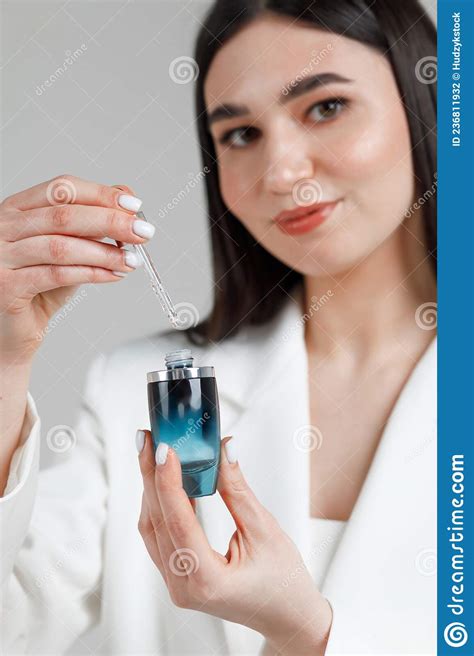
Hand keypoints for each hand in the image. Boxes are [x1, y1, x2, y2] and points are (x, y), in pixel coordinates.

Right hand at [0, 175, 150, 363]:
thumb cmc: (35, 288)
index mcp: (17, 209)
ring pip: (61, 246)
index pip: (61, 189)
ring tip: (130, 260)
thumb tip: (126, 202)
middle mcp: (3, 227)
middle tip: (141, 232)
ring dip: (104, 253)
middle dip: (110, 222)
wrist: (9, 330)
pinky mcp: (7, 286)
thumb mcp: (66, 249)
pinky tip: (112, 275)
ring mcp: (0, 256)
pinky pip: (56, 276)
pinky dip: (91, 274)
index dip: (101, 194)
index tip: (132, 204)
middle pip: (64, 215)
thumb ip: (89, 226)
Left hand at [136, 431, 332, 655]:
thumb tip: (224, 449)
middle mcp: (183, 586)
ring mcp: (177, 585)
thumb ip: (237, 490)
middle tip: (150, 439)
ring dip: (153, 488)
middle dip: (151, 476)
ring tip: (156, 453)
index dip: (167, 481)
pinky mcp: (178, 577)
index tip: (164, 449)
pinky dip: (161, 505)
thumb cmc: (284, 582)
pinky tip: (168, 481)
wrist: (287, 616)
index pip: (177, 522)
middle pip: (157, 522)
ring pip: (153, 528)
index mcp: (206, 580)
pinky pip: (160, 536)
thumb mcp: (264, 530)